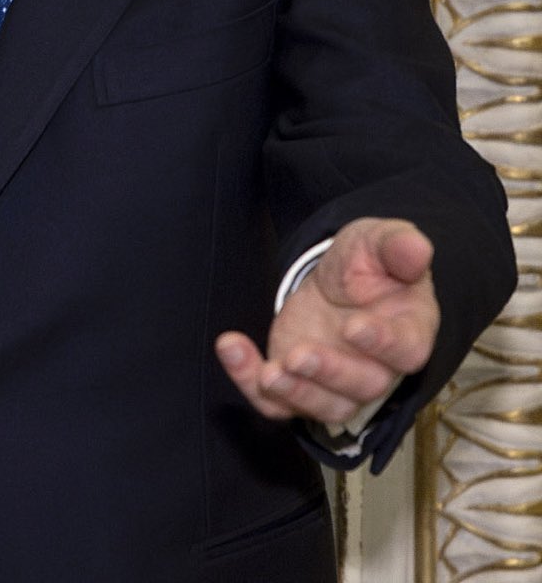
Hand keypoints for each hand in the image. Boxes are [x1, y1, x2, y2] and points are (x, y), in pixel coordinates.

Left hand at [214, 217, 439, 426]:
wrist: (338, 282)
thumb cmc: (368, 265)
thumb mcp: (378, 242)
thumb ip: (397, 246)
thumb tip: (417, 248)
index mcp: (408, 332)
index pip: (406, 350)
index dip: (384, 344)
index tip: (354, 326)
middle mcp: (378, 367)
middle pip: (363, 386)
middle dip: (329, 373)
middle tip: (298, 356)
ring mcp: (337, 382)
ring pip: (325, 406)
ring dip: (295, 393)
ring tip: (267, 373)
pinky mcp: (299, 384)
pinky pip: (278, 403)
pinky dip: (249, 383)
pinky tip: (231, 349)